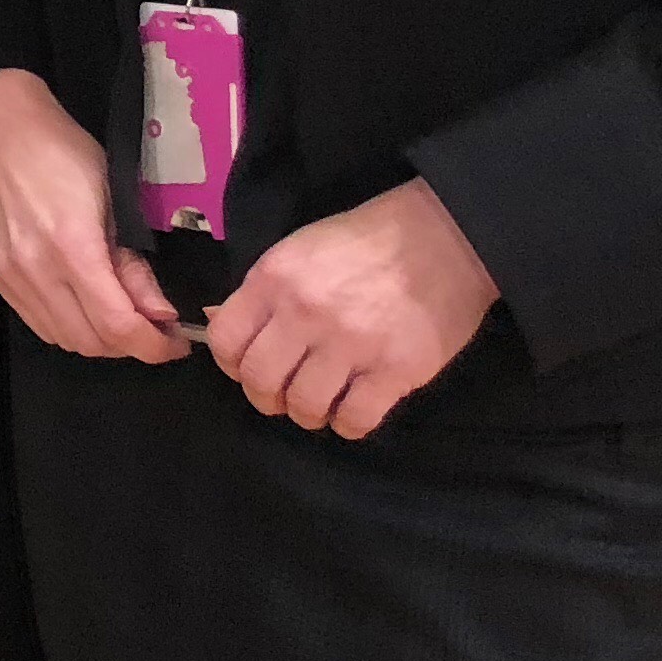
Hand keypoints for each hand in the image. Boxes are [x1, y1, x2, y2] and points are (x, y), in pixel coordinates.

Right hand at [0, 69, 190, 363]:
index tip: (177, 342)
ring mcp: (12, 277)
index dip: (154, 345)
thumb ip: (136, 266)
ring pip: (66, 340)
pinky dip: (72, 328)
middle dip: (132, 344)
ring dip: (101, 340)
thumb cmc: (68, 156)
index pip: (117, 325)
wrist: (7, 134)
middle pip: (92, 342)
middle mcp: (35, 269)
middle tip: (155, 326)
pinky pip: (42, 326)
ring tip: (122, 314)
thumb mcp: (117, 202)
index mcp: (71, 244)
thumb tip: (162, 315)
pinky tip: (87, 306)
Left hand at [202, 178, 496, 436]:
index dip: (231, 364)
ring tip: (321, 402)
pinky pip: (355, 419)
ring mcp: (351, 344)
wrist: (442, 236)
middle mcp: (305, 313)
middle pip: (259, 380)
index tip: (248, 369)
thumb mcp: (298, 251)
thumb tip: (219, 322)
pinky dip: (349, 424)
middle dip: (266, 397)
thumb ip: (262, 292)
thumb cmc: (364, 242)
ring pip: (305, 406)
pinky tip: (353, 410)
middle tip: (284, 394)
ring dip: (308, 413)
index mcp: (274, 279)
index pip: (225, 341)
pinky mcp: (396, 370)